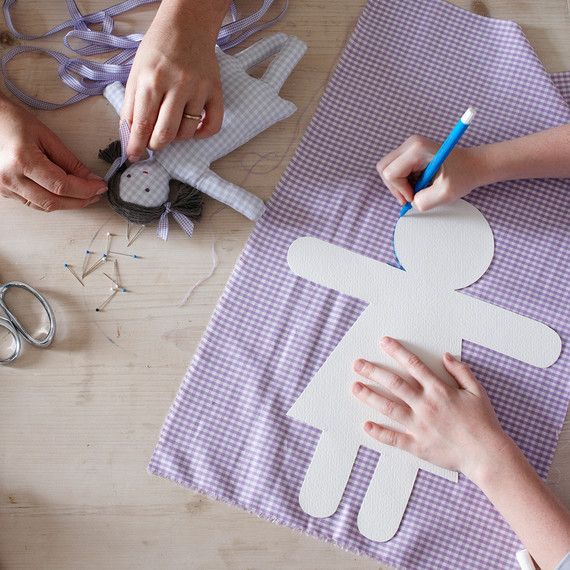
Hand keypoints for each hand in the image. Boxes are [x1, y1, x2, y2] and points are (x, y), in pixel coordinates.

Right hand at [0, 99, 106, 210]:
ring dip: (67, 203)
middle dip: (80, 201)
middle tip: (96, 194)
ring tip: (84, 194)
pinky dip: (52, 200)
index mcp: (23, 160)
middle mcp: (10, 178)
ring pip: (44, 206)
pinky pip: (33, 203)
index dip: (85, 189)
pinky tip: (63, 193)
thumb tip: (91, 179)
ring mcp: (4, 187)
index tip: (101, 187)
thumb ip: (70, 161)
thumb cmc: (13, 121)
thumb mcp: (46, 136)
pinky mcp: (3, 192)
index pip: (61, 185)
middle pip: (54, 201)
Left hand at [122, 1, 226, 160]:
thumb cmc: (158, 48)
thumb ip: (131, 104)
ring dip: (177, 137)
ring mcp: (199, 89)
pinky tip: (193, 129)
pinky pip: (212, 125)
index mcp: (152, 79)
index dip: (136, 144)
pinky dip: (202, 134)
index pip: (142, 123)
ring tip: (171, 127)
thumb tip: (130, 135)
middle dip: (156, 144)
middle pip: (165, 133)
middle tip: (153, 142)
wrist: (187, 25)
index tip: (133, 156)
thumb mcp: (136, 72)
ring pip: (187, 132)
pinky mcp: (215, 91)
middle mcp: (177, 85)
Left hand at [352, 336, 513, 481]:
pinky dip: (379, 432)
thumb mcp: (477, 391)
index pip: (413, 365)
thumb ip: (460, 371)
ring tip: (355, 387)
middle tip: (357, 364)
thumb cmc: (484, 422)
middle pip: (394, 384)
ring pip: (389, 408)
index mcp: (439, 390)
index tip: (383, 342)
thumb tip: (445, 356)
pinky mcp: (417, 445)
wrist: (487, 455)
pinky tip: (366, 425)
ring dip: (370, 396)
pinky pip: (394, 438)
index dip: (396, 351)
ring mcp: (419, 426)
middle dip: (374, 371)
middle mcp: (426, 405)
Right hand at [377, 135, 487, 211]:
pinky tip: (419, 184)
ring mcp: (409, 147)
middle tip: (411, 196)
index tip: (414, 195)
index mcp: (417, 148)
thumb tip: (411, 203)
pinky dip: (403, 182)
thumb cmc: (463, 175)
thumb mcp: (446, 193)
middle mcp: (410, 144)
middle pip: (383, 168)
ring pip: (387, 170)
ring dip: (399, 185)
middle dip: (394, 187)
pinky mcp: (410, 153)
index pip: (391, 173)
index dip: (400, 190)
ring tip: (417, 189)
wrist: (473, 165)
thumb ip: (424, 201)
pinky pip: (395, 170)